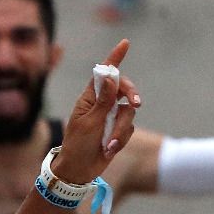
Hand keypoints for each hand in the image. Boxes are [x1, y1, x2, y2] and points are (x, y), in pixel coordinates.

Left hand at [53, 40, 140, 183]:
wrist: (78, 170)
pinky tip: (107, 149)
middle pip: (124, 89)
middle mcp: (101, 104)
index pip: (103, 74)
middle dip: (131, 95)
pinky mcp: (116, 130)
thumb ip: (103, 100)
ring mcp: (109, 117)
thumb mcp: (89, 122)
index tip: (125, 43)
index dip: (114, 58)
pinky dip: (119, 140)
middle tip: (137, 103)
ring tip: (107, 144)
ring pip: (128, 113)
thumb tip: (110, 75)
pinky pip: (128, 129)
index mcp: (89, 98)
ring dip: (119, 130)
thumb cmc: (77, 145)